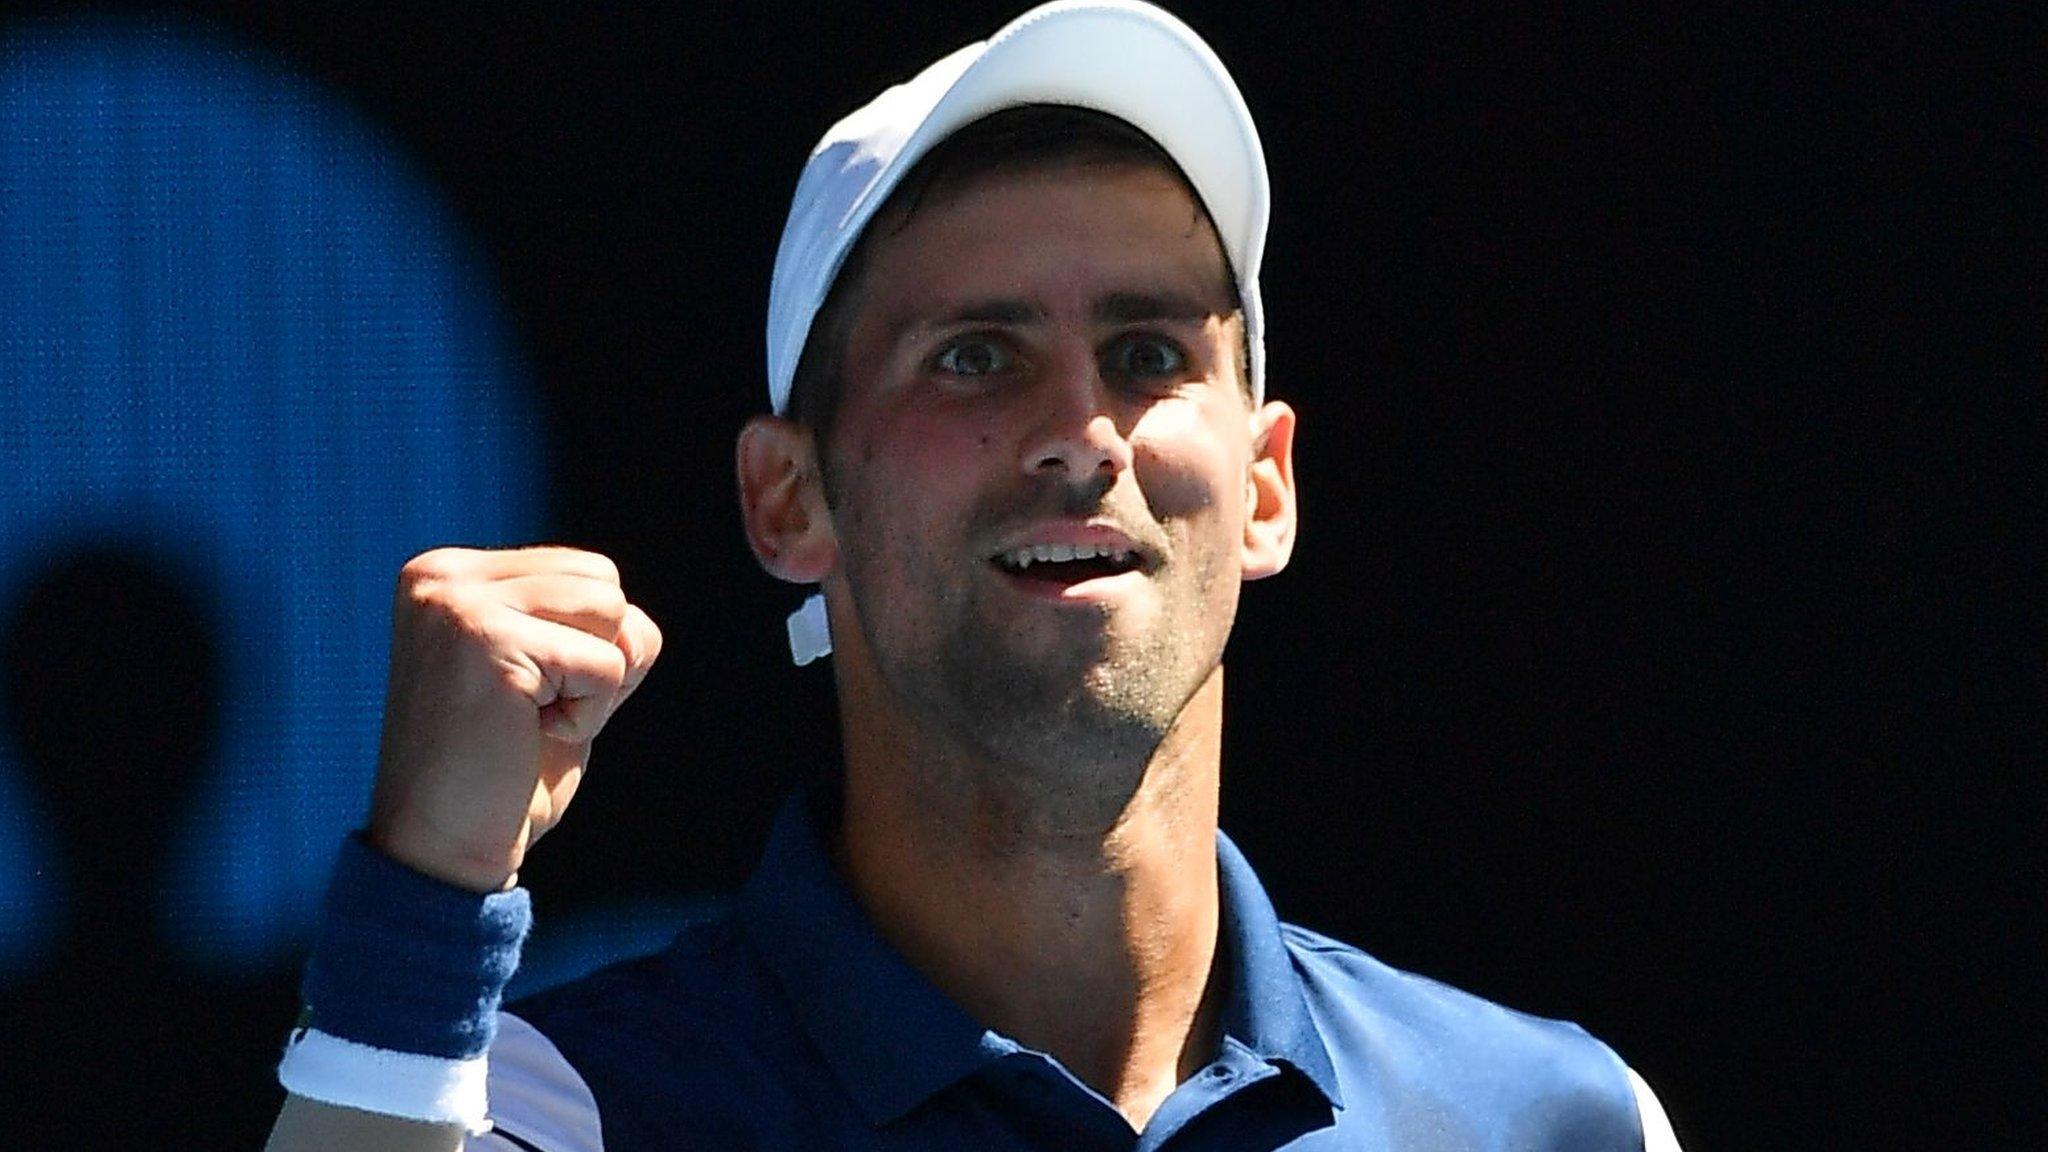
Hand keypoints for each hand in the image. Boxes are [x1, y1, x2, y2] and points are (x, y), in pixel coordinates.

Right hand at [364, 547, 661, 891]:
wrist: (442, 852)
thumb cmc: (500, 773)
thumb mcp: (544, 674)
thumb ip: (577, 624)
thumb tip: (634, 620)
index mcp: (450, 573)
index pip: (589, 571)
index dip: (592, 647)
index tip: (528, 698)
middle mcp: (443, 575)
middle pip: (605, 581)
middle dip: (599, 658)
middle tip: (534, 713)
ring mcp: (458, 603)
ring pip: (613, 610)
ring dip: (595, 685)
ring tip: (529, 721)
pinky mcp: (486, 641)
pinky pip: (606, 666)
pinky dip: (588, 717)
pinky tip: (527, 738)